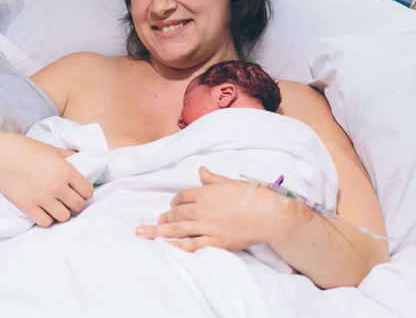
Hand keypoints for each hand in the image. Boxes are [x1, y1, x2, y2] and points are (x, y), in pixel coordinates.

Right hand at [0, 132, 92, 227]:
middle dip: (75, 203)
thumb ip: (69, 157)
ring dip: (61, 212)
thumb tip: (83, 161)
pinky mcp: (28, 206)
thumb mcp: (52, 149)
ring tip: (55, 206)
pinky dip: (47, 218)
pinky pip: (46, 222)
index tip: (78, 191)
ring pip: (64, 217)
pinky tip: (43, 210)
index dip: (84, 192)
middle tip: (67, 199)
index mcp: (65, 170)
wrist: (1, 155)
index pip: (88, 191)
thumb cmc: (28, 149)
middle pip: (78, 206)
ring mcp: (42, 197)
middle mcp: (57, 185)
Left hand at [136, 167, 300, 251]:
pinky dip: (177, 246)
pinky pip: (192, 245)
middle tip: (157, 219)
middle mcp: (204, 209)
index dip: (175, 201)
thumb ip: (213, 178)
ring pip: (178, 228)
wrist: (270, 215)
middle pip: (177, 213)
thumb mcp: (231, 182)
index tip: (172, 205)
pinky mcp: (216, 242)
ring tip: (145, 232)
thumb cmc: (253, 196)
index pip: (183, 196)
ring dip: (159, 229)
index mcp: (207, 193)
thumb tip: (201, 170)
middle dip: (165, 216)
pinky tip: (166, 246)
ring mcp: (208, 227)